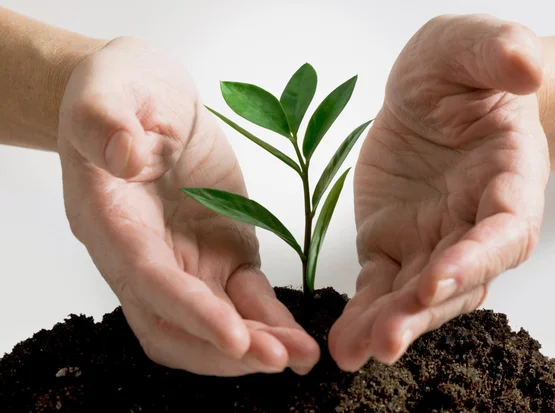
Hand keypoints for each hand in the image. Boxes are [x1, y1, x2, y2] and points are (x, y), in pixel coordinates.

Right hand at [57, 37, 318, 375]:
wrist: (146, 100)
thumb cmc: (120, 92)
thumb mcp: (108, 93)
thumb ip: (106, 124)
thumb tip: (124, 156)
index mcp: (111, 221)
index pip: (148, 280)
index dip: (189, 311)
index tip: (233, 336)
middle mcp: (144, 256)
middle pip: (176, 324)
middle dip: (222, 350)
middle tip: (276, 359)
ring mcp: (186, 259)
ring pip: (216, 320)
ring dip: (254, 345)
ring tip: (301, 357)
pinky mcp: (221, 252)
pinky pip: (245, 297)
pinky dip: (269, 320)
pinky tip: (298, 338)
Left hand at [329, 14, 548, 370]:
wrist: (430, 98)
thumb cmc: (459, 71)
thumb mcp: (468, 44)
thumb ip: (497, 49)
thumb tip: (526, 65)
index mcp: (507, 178)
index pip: (504, 228)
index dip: (477, 256)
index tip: (441, 275)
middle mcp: (475, 222)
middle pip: (460, 280)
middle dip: (425, 310)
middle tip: (388, 339)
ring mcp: (432, 240)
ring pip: (418, 294)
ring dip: (391, 324)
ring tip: (356, 351)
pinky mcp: (393, 247)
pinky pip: (380, 287)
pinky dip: (363, 313)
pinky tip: (343, 341)